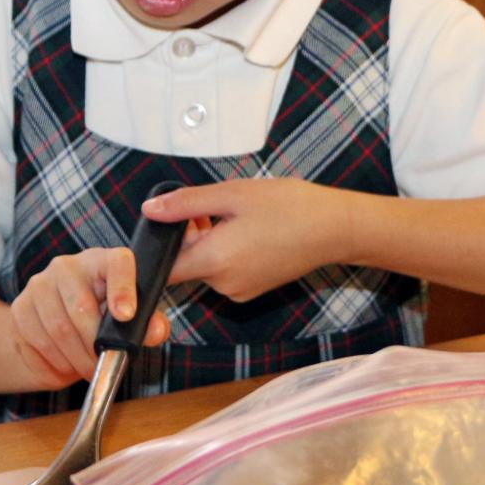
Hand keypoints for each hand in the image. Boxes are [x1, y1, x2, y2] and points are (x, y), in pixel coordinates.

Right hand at [8, 248, 171, 386]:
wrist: (55, 322)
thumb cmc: (101, 315)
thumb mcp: (130, 318)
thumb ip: (148, 324)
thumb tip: (156, 331)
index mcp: (103, 261)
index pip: (117, 264)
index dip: (123, 288)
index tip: (126, 315)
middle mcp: (69, 266)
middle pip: (81, 308)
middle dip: (94, 345)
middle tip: (103, 365)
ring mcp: (40, 284)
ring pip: (58, 329)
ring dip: (76, 358)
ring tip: (87, 367)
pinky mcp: (21, 306)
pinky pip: (38, 341)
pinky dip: (56, 360)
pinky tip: (66, 363)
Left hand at [144, 178, 346, 302]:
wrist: (335, 229)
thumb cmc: (289, 207)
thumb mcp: (232, 194)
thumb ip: (185, 204)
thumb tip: (150, 210)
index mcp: (214, 260)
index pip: (164, 269)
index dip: (160, 246)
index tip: (172, 222)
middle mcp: (224, 284)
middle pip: (186, 264)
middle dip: (191, 236)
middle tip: (214, 208)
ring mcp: (239, 291)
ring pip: (207, 266)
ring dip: (211, 242)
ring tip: (237, 217)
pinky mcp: (253, 290)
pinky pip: (226, 272)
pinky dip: (228, 253)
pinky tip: (249, 232)